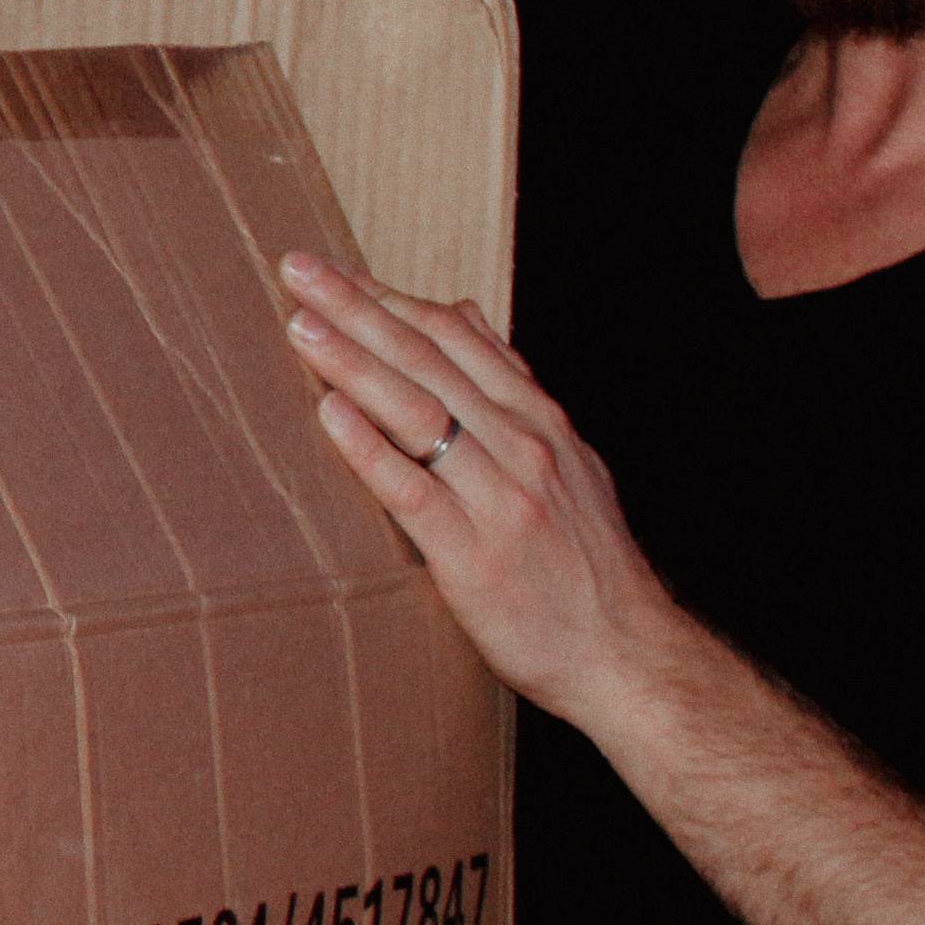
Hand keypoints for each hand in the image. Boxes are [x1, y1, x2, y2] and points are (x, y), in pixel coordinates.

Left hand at [279, 250, 713, 734]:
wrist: (626, 655)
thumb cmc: (583, 562)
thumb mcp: (565, 457)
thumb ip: (510, 386)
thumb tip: (464, 313)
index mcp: (538, 422)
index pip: (454, 339)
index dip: (390, 298)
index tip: (333, 269)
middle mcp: (522, 448)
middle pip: (429, 362)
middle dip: (360, 310)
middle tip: (298, 269)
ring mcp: (500, 500)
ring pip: (418, 414)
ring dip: (356, 364)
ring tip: (301, 325)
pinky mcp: (474, 557)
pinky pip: (413, 493)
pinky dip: (370, 449)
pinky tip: (329, 415)